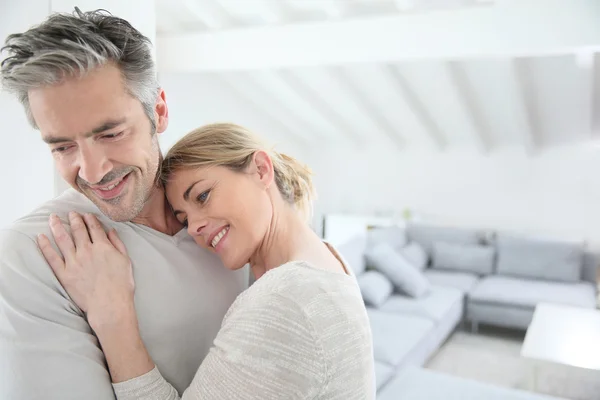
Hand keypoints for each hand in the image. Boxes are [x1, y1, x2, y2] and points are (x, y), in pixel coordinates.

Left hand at [37, 212, 134, 328]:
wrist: (109, 304)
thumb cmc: (121, 284)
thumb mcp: (125, 260)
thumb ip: (118, 243)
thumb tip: (111, 231)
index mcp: (103, 246)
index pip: (94, 228)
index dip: (90, 219)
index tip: (86, 214)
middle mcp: (87, 250)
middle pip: (78, 230)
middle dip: (74, 219)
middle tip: (70, 213)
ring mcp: (74, 262)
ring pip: (63, 239)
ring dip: (57, 226)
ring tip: (53, 218)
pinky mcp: (64, 273)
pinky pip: (51, 257)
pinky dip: (45, 246)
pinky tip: (40, 237)